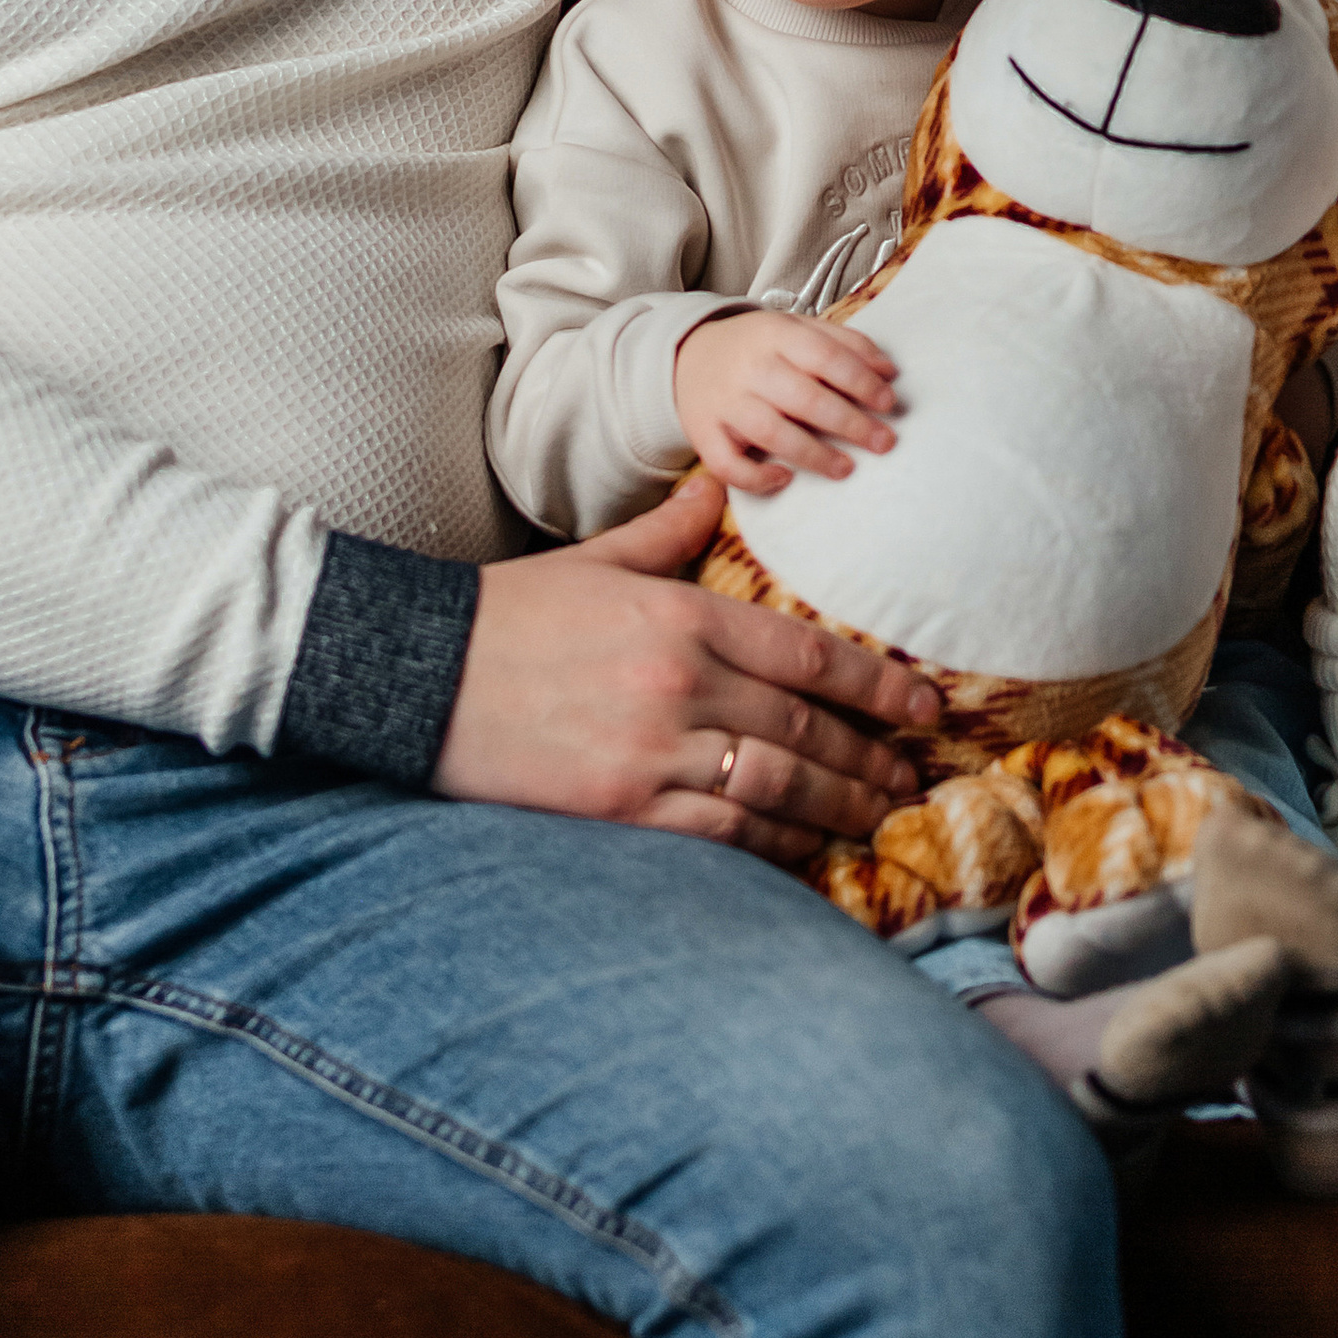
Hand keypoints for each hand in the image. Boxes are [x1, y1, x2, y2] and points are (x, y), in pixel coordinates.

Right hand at [433, 472, 938, 861]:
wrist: (415, 672)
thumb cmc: (508, 614)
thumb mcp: (598, 560)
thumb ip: (672, 531)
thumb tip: (721, 486)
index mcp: (681, 616)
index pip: (808, 653)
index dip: (875, 686)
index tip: (922, 705)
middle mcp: (680, 685)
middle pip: (806, 728)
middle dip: (869, 755)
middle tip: (911, 773)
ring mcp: (652, 752)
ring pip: (778, 787)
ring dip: (838, 805)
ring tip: (876, 814)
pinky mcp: (619, 808)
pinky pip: (722, 836)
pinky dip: (774, 847)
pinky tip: (806, 851)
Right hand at [673, 308, 899, 491]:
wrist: (688, 355)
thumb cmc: (757, 347)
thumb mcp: (797, 330)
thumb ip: (844, 344)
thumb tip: (889, 371)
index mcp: (775, 334)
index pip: (825, 357)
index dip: (861, 381)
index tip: (889, 402)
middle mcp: (750, 368)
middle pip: (804, 398)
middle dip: (850, 423)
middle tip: (883, 442)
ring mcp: (725, 403)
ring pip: (771, 433)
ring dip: (813, 455)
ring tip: (846, 468)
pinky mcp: (704, 435)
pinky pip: (728, 464)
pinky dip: (756, 477)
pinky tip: (784, 478)